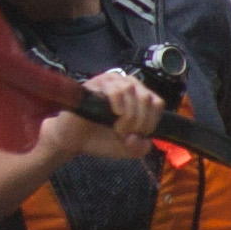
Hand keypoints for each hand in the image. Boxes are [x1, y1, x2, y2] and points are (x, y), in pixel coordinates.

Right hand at [35, 71, 167, 164]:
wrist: (73, 140)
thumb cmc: (100, 139)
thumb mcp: (127, 148)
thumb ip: (141, 147)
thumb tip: (141, 138)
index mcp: (137, 96)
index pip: (157, 102)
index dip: (152, 122)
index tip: (139, 135)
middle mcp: (126, 84)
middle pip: (146, 97)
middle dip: (139, 121)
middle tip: (125, 134)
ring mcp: (110, 81)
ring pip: (131, 91)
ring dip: (129, 116)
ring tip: (117, 129)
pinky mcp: (95, 83)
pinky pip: (115, 89)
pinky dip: (119, 105)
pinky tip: (112, 116)